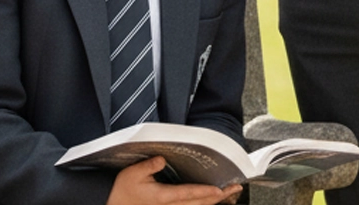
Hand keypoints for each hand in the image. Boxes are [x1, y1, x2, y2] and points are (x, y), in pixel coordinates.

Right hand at [107, 157, 242, 204]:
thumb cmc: (123, 190)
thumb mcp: (132, 174)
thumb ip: (148, 166)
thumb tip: (162, 159)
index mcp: (163, 197)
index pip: (189, 194)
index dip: (205, 192)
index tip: (219, 190)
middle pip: (199, 203)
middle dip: (218, 196)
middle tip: (235, 187)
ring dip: (213, 201)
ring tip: (228, 193)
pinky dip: (203, 203)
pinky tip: (210, 199)